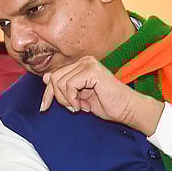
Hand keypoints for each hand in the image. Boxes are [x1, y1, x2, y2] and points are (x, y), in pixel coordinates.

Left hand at [39, 56, 164, 134]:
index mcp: (81, 65)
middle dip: (58, 97)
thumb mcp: (79, 97)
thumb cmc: (107, 104)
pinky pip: (69, 85)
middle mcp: (84, 61)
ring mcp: (88, 64)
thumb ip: (64, 87)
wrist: (127, 109)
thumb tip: (45, 78)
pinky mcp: (92, 71)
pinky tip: (82, 106)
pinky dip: (72, 99)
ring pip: (59, 82)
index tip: (44, 107)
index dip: (48, 93)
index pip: (53, 75)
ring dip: (66, 100)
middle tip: (72, 108)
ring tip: (79, 106)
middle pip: (53, 78)